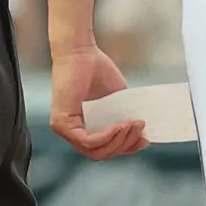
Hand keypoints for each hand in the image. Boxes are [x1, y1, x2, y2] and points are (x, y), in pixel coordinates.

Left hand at [49, 43, 147, 159]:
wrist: (80, 51)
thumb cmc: (95, 69)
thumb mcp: (115, 97)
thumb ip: (123, 115)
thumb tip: (141, 133)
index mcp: (84, 127)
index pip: (104, 149)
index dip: (125, 148)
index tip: (144, 140)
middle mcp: (72, 133)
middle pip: (101, 154)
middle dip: (125, 145)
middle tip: (140, 129)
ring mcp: (65, 130)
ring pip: (95, 151)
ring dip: (119, 140)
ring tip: (133, 125)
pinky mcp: (61, 124)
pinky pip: (87, 141)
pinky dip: (106, 136)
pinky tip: (119, 126)